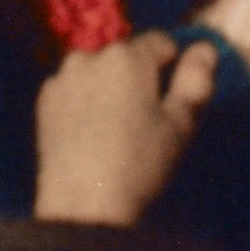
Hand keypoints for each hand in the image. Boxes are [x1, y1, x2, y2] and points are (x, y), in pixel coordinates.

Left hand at [33, 30, 216, 226]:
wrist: (82, 207)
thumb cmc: (140, 164)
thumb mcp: (181, 124)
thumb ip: (196, 79)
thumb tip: (205, 46)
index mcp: (128, 55)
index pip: (162, 43)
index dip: (173, 71)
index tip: (171, 105)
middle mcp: (90, 55)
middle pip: (127, 56)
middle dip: (139, 78)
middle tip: (144, 123)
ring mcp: (62, 77)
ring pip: (99, 71)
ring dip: (110, 87)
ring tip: (115, 131)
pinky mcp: (44, 100)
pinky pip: (75, 89)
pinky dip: (84, 101)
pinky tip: (89, 135)